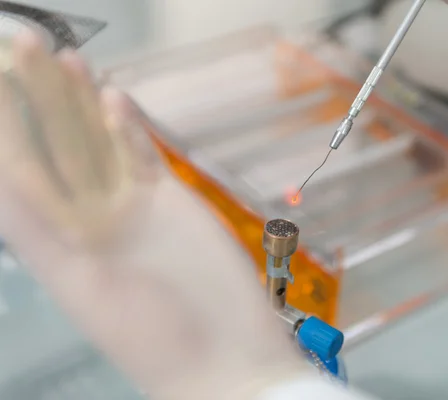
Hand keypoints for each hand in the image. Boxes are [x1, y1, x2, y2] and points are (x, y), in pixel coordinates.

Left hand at [0, 31, 309, 398]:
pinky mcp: (172, 198)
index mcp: (56, 239)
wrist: (226, 353)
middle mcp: (88, 215)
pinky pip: (144, 155)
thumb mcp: (80, 287)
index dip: (6, 128)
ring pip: (101, 142)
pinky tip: (114, 99)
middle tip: (24, 46)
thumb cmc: (150, 337)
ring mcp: (131, 204)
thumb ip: (35, 230)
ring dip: (82, 102)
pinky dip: (129, 127)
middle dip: (39, 98)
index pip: (21, 172)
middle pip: (57, 146)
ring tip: (66, 59)